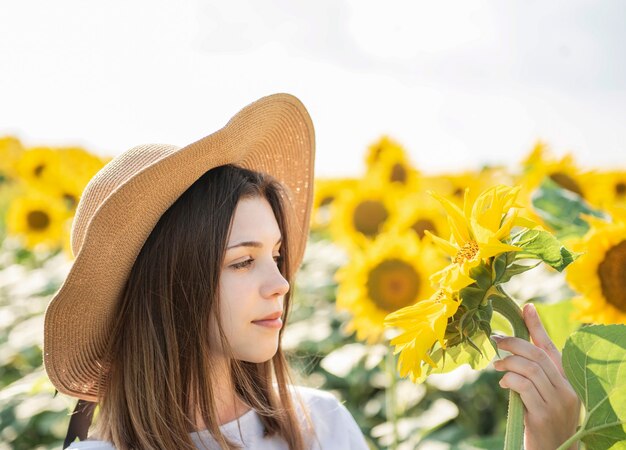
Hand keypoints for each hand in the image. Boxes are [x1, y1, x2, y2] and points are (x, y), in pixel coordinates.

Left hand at [493, 303, 580, 449]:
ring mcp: (557, 403)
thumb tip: (512, 349)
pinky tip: (502, 384)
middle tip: (496, 340)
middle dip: (514, 343)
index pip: (551, 348)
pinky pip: (524, 387)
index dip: (537, 327)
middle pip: (538, 355)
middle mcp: (567, 390)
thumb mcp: (541, 394)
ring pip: (530, 369)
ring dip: (508, 363)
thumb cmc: (542, 420)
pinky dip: (510, 380)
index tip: (526, 308)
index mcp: (568, 381)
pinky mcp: (543, 415)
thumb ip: (532, 374)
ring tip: (497, 367)